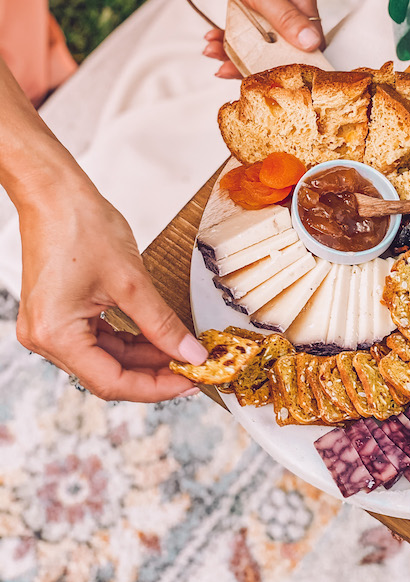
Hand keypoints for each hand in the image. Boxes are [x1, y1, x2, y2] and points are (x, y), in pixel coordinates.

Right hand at [14, 174, 208, 401]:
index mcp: (56, 335)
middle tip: (193, 367)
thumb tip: (189, 352)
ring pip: (105, 359)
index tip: (190, 381)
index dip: (156, 387)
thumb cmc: (80, 226)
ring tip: (180, 352)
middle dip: (152, 373)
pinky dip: (128, 341)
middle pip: (107, 374)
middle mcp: (45, 338)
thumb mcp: (131, 281)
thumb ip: (162, 323)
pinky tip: (156, 338)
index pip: (111, 383)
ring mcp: (49, 327)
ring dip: (143, 357)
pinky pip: (97, 339)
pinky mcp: (59, 315)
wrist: (54, 193)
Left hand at [194, 0, 323, 72]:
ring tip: (210, 51)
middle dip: (253, 60)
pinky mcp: (254, 4)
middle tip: (224, 69)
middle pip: (282, 46)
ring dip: (234, 51)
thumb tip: (313, 44)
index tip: (269, 76)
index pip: (310, 41)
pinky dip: (228, 37)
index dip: (294, 62)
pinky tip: (211, 39)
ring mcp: (272, 3)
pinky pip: (246, 30)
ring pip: (261, 41)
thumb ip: (284, 18)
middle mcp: (291, 2)